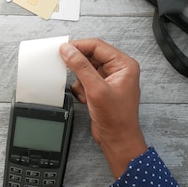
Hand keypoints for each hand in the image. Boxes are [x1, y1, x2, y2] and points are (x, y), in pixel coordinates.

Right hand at [60, 39, 146, 178]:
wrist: (117, 140)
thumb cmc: (117, 119)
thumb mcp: (96, 89)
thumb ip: (81, 67)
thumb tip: (68, 50)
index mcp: (124, 65)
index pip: (97, 46)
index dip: (79, 46)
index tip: (63, 49)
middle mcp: (118, 70)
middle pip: (91, 56)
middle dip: (78, 66)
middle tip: (65, 67)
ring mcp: (109, 79)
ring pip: (86, 69)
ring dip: (80, 80)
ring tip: (83, 92)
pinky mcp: (101, 89)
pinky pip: (85, 80)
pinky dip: (81, 88)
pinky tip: (85, 98)